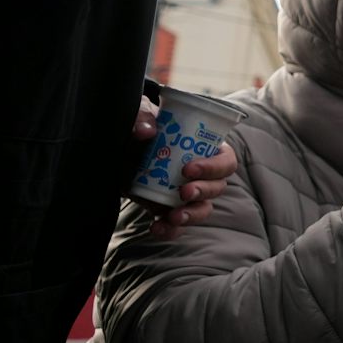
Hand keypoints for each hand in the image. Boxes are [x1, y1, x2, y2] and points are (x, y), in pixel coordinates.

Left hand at [135, 97, 238, 237]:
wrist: (117, 145)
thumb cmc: (140, 123)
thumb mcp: (140, 112)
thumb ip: (142, 116)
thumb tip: (147, 131)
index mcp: (204, 148)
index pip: (226, 161)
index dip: (214, 167)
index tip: (189, 168)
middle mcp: (200, 173)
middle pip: (218, 187)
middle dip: (204, 191)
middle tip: (183, 191)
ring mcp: (184, 192)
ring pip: (202, 208)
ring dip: (192, 214)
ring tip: (175, 216)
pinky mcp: (167, 208)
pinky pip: (177, 225)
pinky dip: (170, 230)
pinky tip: (157, 228)